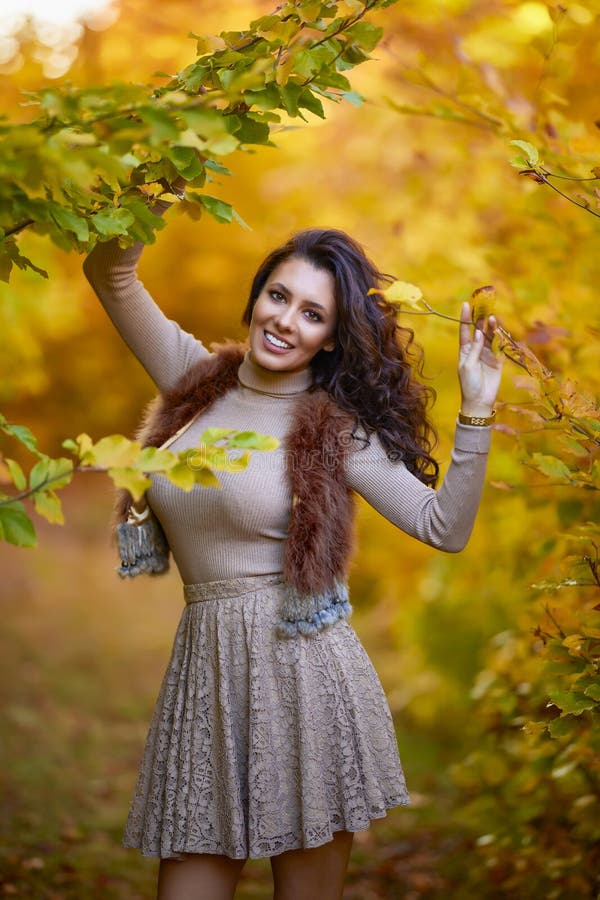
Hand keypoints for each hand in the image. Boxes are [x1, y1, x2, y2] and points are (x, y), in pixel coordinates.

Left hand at [457, 301, 502, 416]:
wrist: (480, 400)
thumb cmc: (469, 384)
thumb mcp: (468, 366)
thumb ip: (474, 349)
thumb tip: (478, 332)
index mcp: (465, 350)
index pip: (464, 331)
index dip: (465, 318)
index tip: (465, 304)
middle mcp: (476, 350)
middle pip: (478, 330)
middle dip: (480, 319)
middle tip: (483, 306)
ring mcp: (487, 354)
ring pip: (490, 337)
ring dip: (491, 327)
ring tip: (492, 317)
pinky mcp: (497, 360)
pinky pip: (499, 346)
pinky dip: (500, 338)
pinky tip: (500, 330)